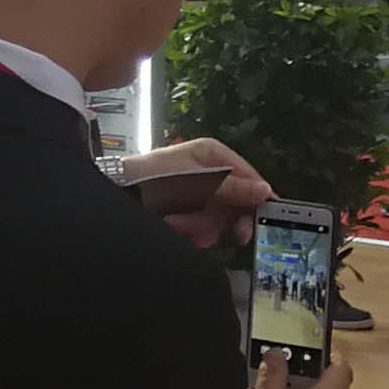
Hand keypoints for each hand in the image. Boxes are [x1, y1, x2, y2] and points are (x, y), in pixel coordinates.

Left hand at [128, 135, 270, 250]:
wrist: (122, 193)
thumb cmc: (153, 177)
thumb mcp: (196, 181)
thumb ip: (231, 188)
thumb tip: (263, 190)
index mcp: (214, 154)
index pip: (250, 175)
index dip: (258, 196)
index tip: (266, 215)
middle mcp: (210, 173)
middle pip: (237, 202)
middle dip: (226, 218)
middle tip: (236, 234)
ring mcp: (200, 193)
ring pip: (219, 219)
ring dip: (201, 226)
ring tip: (179, 222)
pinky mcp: (189, 210)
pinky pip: (203, 227)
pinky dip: (191, 231)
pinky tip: (176, 227)